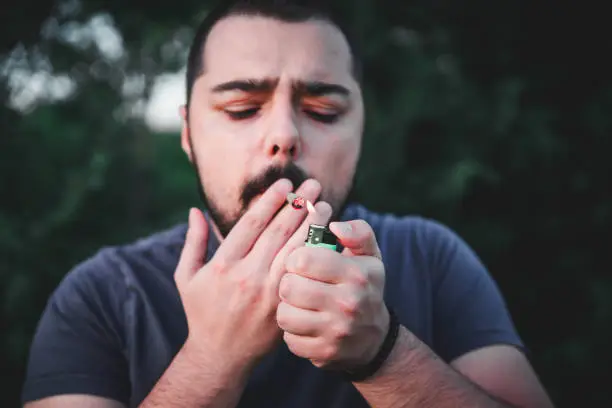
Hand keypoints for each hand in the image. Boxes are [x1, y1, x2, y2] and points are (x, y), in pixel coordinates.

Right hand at [174, 178, 330, 371]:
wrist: (220, 356)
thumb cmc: (201, 312)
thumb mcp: (186, 278)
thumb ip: (193, 243)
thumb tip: (194, 211)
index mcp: (222, 265)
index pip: (251, 224)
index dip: (270, 201)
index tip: (285, 184)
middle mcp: (246, 277)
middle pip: (277, 233)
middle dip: (297, 206)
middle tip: (313, 186)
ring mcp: (267, 294)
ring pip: (294, 252)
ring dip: (312, 227)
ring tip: (325, 206)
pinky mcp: (283, 307)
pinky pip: (302, 276)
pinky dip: (315, 256)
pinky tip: (326, 240)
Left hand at [278, 219, 389, 369]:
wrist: (374, 337)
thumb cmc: (363, 286)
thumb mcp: (369, 256)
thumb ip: (358, 232)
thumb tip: (335, 225)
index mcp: (356, 274)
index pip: (304, 258)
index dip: (296, 258)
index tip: (302, 263)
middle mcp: (349, 304)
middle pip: (289, 287)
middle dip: (289, 283)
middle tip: (297, 284)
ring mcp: (337, 332)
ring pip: (284, 314)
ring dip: (287, 308)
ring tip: (299, 303)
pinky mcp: (325, 354)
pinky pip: (288, 338)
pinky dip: (292, 331)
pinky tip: (304, 324)